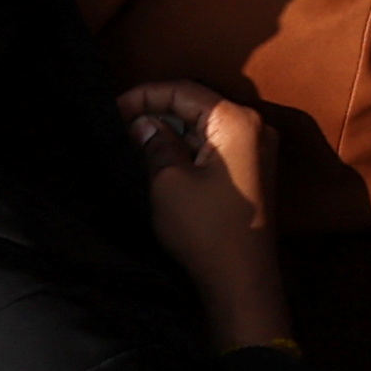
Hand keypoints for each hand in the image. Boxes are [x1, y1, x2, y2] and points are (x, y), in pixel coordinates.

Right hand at [118, 85, 291, 349]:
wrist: (241, 280)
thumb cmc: (206, 229)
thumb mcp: (168, 181)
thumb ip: (156, 143)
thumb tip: (143, 125)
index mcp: (236, 121)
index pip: (185, 91)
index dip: (145, 95)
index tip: (113, 108)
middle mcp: (254, 127)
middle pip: (198, 104)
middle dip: (157, 110)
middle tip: (120, 122)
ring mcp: (257, 149)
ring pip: (205, 126)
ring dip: (172, 129)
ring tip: (134, 138)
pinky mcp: (252, 171)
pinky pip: (215, 146)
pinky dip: (187, 146)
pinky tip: (160, 154)